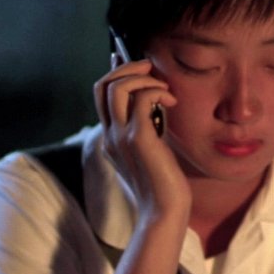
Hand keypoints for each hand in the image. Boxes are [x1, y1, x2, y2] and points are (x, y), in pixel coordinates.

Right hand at [93, 54, 190, 218]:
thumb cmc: (163, 185)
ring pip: (117, 87)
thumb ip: (147, 130)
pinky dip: (158, 91)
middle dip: (127, 67)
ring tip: (164, 88)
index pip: (101, 95)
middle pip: (103, 85)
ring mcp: (121, 136)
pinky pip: (142, 99)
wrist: (164, 212)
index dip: (116, 72)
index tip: (134, 62)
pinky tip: (172, 101)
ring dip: (143, 77)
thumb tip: (155, 104)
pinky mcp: (139, 139)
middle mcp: (110, 135)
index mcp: (110, 138)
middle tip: (150, 67)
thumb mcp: (151, 152)